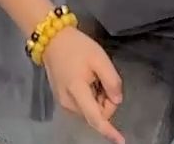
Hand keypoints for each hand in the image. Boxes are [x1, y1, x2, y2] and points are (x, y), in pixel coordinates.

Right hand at [42, 26, 125, 143]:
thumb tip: (117, 100)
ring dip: (99, 98)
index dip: (109, 131)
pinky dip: (91, 97)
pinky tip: (87, 79)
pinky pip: (83, 105)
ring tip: (93, 76)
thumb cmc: (77, 47)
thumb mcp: (99, 58)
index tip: (121, 141)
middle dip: (106, 101)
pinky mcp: (62, 99)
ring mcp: (63, 102)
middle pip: (96, 114)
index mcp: (77, 92)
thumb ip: (112, 81)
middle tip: (104, 78)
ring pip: (91, 110)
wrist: (52, 39)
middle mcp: (68, 103)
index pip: (96, 118)